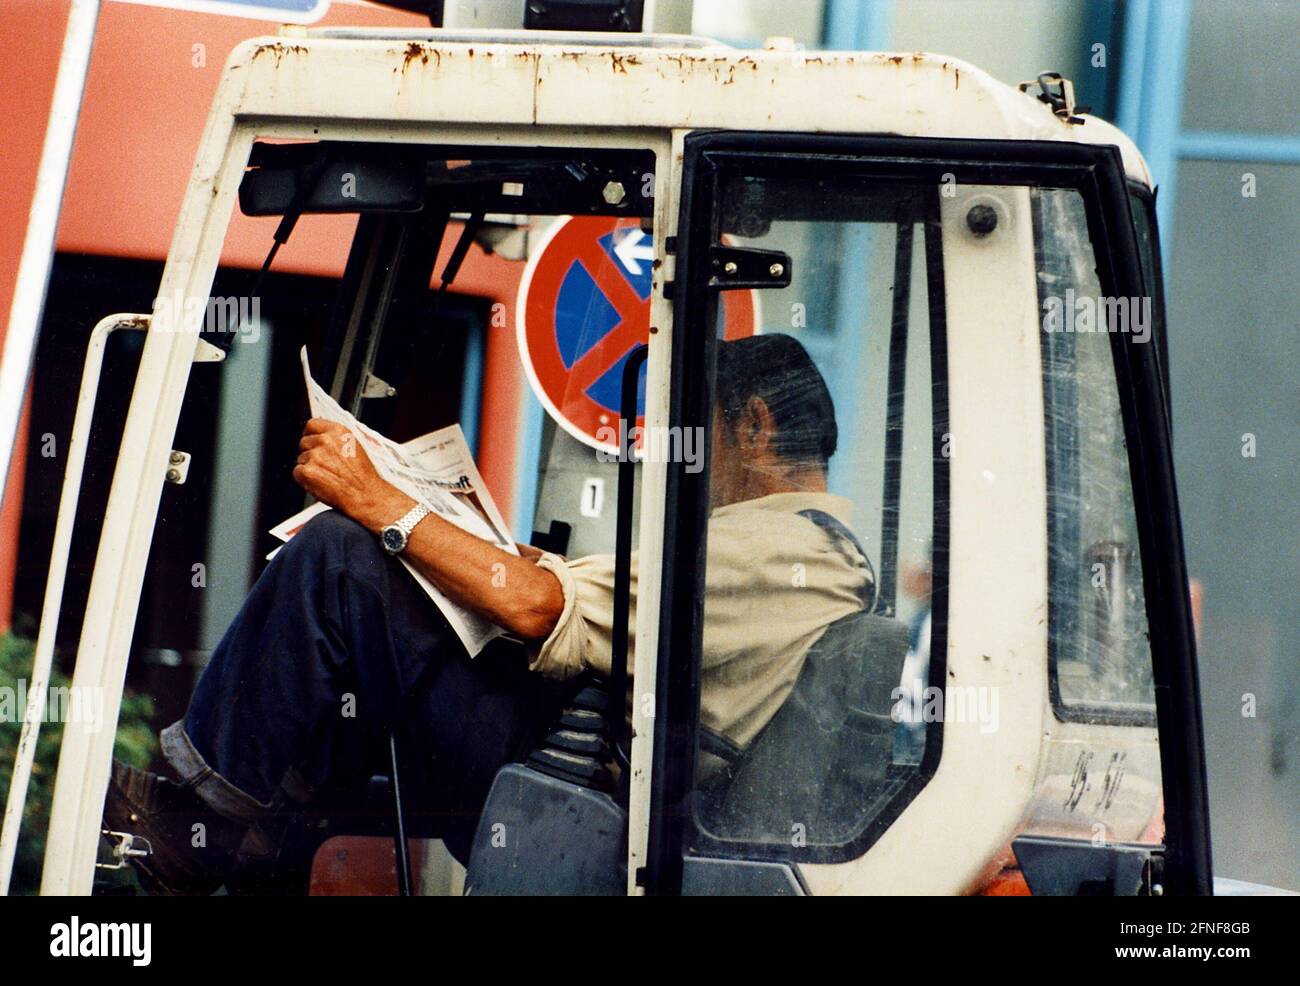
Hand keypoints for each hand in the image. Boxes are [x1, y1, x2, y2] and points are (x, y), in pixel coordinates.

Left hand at [293, 419, 409, 530]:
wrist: (364, 495)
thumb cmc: (363, 476)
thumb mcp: (354, 447)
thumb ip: (336, 439)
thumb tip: (321, 436)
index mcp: (339, 432)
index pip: (312, 424)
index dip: (311, 435)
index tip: (313, 442)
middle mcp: (326, 441)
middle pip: (304, 442)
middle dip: (310, 453)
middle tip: (324, 466)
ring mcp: (315, 456)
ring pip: (301, 459)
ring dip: (309, 468)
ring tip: (327, 476)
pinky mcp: (307, 471)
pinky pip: (297, 473)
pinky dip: (305, 480)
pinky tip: (320, 483)